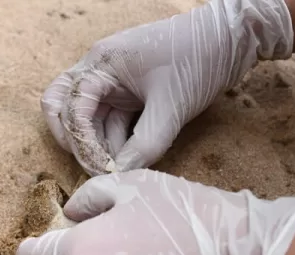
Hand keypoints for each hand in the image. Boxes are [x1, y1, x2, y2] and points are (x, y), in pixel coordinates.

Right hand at [40, 0, 293, 175]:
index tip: (101, 168)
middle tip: (94, 167)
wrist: (231, 39)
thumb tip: (123, 176)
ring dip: (99, 146)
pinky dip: (115, 141)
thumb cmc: (199, 58)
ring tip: (117, 170)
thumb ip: (146, 144)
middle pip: (64, 108)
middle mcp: (99, 71)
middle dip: (74, 140)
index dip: (81, 141)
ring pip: (89, 120)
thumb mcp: (172, 106)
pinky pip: (111, 121)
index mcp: (101, 64)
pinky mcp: (129, 94)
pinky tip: (128, 159)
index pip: (70, 105)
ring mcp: (113, 83)